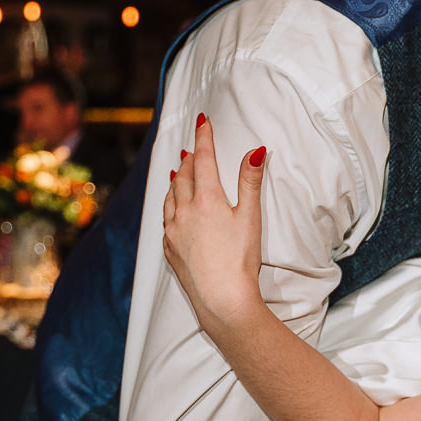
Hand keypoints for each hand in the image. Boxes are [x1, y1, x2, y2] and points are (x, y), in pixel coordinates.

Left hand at [161, 115, 268, 332]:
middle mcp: (184, 212)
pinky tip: (173, 208)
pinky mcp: (170, 249)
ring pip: (170, 196)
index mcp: (206, 200)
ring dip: (176, 180)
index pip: (203, 160)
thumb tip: (254, 150)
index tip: (203, 121)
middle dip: (190, 159)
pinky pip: (165, 218)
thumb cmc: (240, 260)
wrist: (222, 299)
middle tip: (194, 148)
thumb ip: (250, 182)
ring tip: (179, 171)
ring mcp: (173, 231)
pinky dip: (169, 204)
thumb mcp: (250, 217)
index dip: (204, 138)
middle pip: (184, 176)